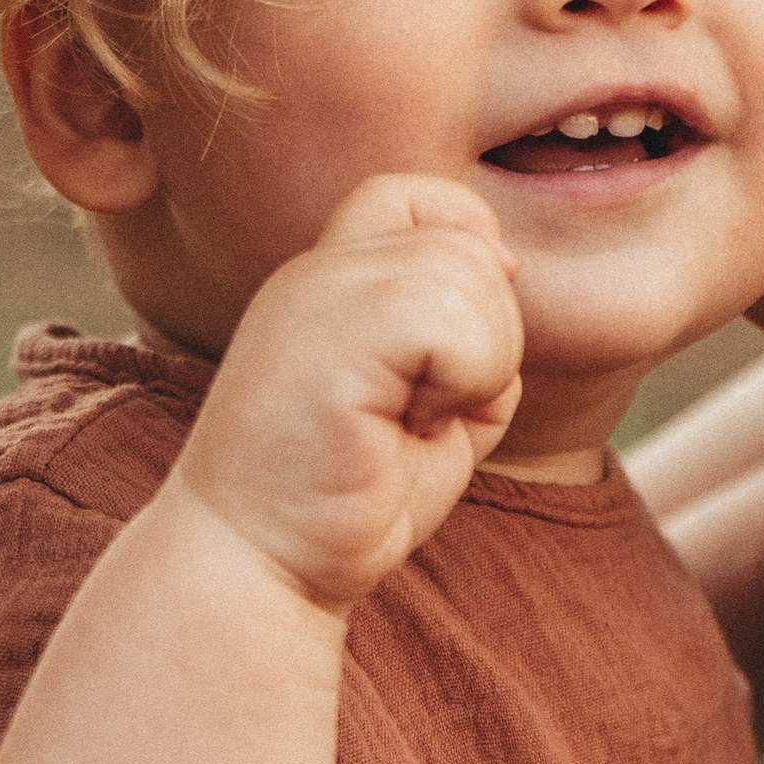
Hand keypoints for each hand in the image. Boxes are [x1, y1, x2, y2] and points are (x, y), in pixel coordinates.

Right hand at [173, 174, 523, 614]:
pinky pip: (459, 326)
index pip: (416, 197)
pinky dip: (466, 385)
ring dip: (479, 368)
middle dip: (489, 338)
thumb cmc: (342, 499)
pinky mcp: (332, 339)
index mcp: (328, 278)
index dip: (467, 247)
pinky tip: (406, 430)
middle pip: (467, 242)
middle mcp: (317, 271)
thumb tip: (506, 264)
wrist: (257, 566)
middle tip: (424, 412)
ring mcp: (319, 296)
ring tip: (409, 423)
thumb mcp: (423, 396)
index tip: (458, 345)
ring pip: (473, 277)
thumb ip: (463, 328)